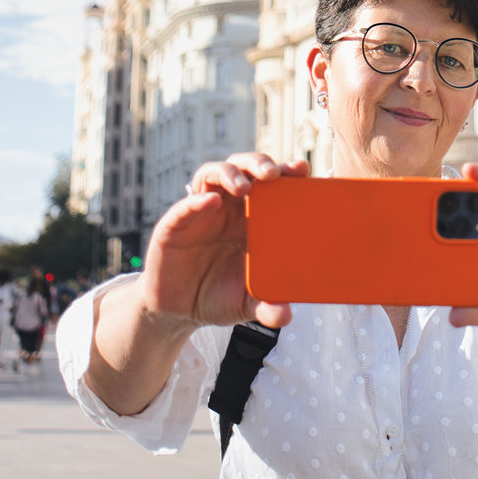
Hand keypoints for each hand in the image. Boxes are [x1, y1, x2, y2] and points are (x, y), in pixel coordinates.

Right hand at [138, 153, 309, 333]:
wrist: (177, 312)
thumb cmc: (217, 296)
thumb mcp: (246, 303)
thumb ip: (266, 306)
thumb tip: (286, 315)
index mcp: (253, 218)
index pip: (271, 184)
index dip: (286, 172)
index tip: (303, 169)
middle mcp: (229, 207)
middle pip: (245, 169)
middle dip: (259, 163)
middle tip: (274, 173)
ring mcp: (201, 211)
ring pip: (215, 173)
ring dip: (231, 173)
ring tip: (245, 186)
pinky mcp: (174, 224)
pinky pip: (186, 205)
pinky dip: (198, 200)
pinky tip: (212, 202)